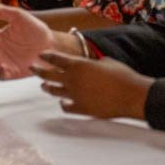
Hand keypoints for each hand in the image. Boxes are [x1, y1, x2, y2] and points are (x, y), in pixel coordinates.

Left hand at [33, 52, 152, 119]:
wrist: (132, 95)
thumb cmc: (122, 75)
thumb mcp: (105, 62)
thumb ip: (91, 63)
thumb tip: (88, 65)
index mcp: (79, 65)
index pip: (56, 59)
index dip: (47, 56)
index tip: (40, 55)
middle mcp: (73, 80)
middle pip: (49, 74)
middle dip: (39, 70)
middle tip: (32, 68)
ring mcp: (75, 95)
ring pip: (54, 91)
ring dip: (48, 87)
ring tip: (44, 86)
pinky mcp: (82, 109)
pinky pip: (66, 107)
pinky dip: (63, 104)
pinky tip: (63, 103)